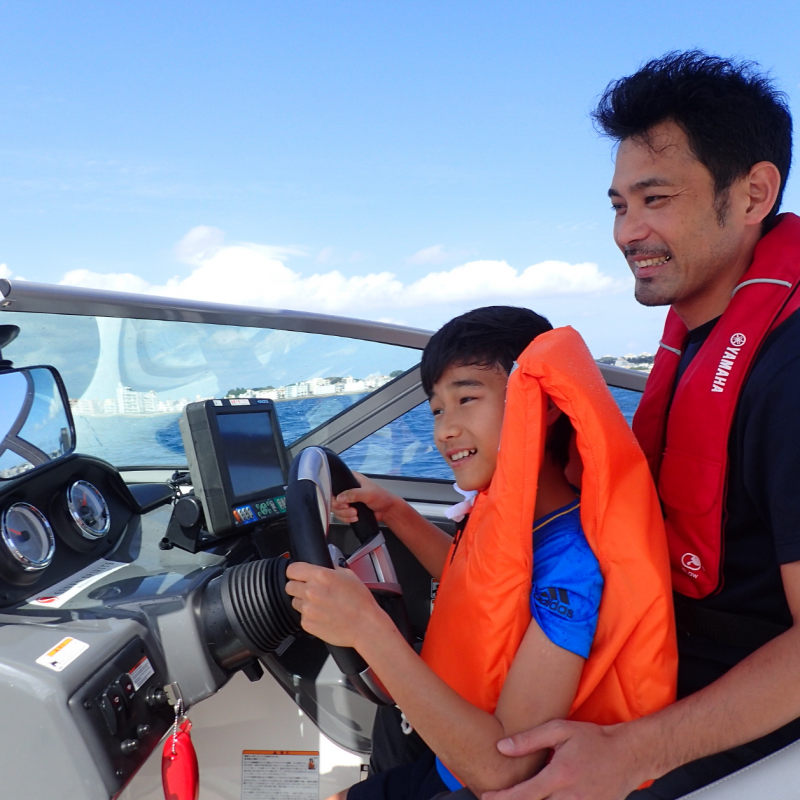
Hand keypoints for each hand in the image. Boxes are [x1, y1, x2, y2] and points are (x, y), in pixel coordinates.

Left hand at [285, 561, 387, 647]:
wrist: (364, 626)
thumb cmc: (360, 602)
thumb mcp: (349, 575)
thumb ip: (332, 569)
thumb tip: (324, 568)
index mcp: (320, 576)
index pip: (292, 569)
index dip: (295, 572)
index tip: (298, 575)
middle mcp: (311, 591)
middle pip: (289, 586)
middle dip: (298, 586)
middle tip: (311, 590)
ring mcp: (307, 609)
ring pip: (294, 602)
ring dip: (303, 602)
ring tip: (320, 604)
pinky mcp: (307, 624)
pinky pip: (301, 617)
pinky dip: (309, 616)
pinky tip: (323, 615)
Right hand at [331, 471, 399, 524]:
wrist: (387, 511)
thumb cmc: (381, 497)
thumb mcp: (368, 493)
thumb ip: (353, 494)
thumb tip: (339, 498)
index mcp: (351, 479)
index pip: (334, 484)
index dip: (334, 494)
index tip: (341, 501)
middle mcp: (346, 488)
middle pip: (333, 499)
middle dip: (341, 507)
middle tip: (351, 509)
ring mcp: (347, 500)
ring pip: (336, 509)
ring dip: (344, 514)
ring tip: (355, 514)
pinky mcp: (348, 510)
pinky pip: (340, 515)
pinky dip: (346, 519)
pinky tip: (355, 518)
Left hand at [482, 719, 652, 799]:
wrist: (628, 755)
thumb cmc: (592, 739)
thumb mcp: (560, 731)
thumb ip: (529, 740)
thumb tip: (501, 747)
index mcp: (560, 776)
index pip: (525, 794)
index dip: (503, 799)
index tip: (486, 798)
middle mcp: (571, 797)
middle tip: (498, 799)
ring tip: (520, 796)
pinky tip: (544, 798)